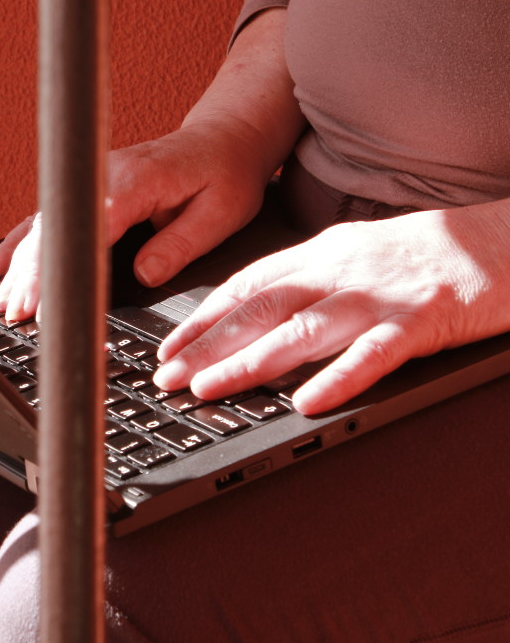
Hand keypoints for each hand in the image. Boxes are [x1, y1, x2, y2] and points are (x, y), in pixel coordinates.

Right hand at [0, 120, 276, 321]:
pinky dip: (18, 246)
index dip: (63, 270)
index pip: (88, 230)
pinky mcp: (86, 189)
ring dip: (18, 265)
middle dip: (30, 274)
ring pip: (42, 225)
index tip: (47, 304)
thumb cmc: (226, 172)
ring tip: (1, 302)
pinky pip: (46, 219)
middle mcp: (103, 175)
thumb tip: (143, 276)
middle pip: (54, 228)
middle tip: (16, 313)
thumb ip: (179, 245)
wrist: (224, 137)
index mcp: (135, 181)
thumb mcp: (220, 212)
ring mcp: (89, 180)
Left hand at [153, 201, 509, 413]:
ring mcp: (377, 296)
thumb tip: (250, 313)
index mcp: (320, 255)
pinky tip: (305, 402)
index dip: (202, 319)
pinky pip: (373, 353)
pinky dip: (337, 378)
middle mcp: (339, 271)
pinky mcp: (420, 321)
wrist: (501, 240)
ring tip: (209, 387)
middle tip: (167, 376)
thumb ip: (305, 282)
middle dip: (207, 345)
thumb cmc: (422, 253)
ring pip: (302, 330)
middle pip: (260, 309)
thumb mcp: (351, 256)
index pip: (246, 287)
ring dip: (249, 361)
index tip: (167, 348)